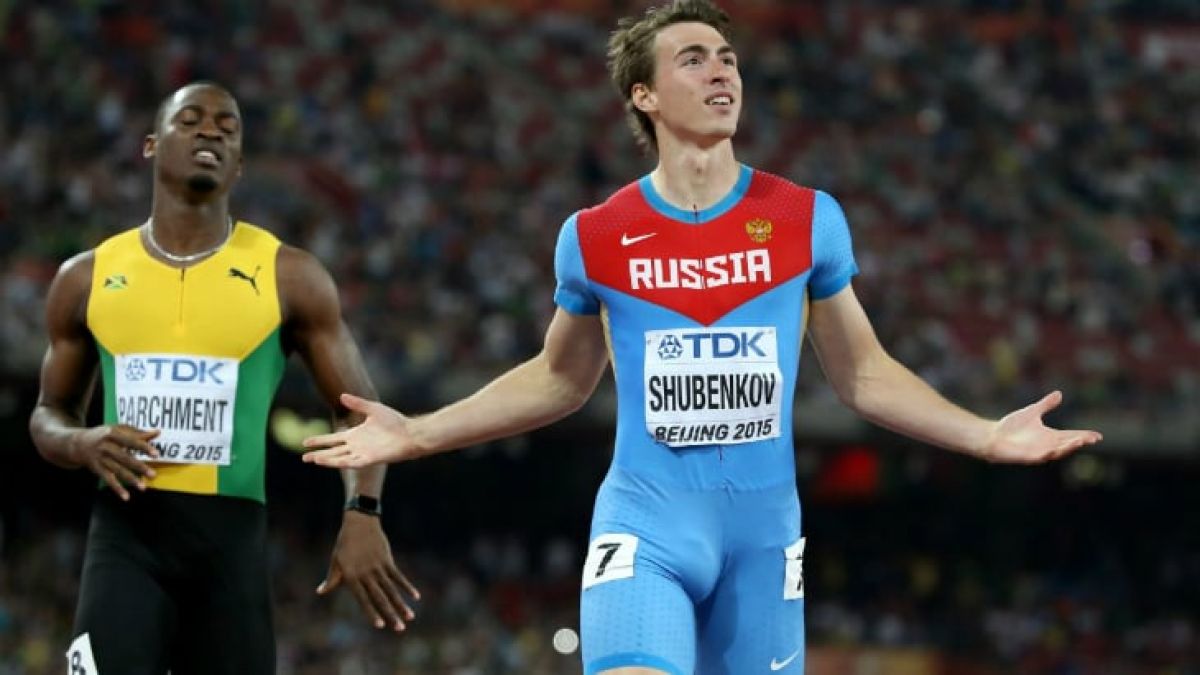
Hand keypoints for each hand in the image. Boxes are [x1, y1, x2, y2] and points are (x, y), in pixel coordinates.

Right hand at [69, 425, 159, 499]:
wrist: (78, 444)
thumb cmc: (104, 435)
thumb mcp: (118, 429)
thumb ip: (137, 432)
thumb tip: (158, 432)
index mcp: (112, 433)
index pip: (131, 441)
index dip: (144, 447)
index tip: (156, 454)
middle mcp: (105, 446)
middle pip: (124, 458)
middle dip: (139, 467)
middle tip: (153, 475)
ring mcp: (100, 458)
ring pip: (117, 471)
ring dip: (130, 480)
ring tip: (143, 487)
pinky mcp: (97, 469)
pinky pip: (108, 480)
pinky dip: (117, 489)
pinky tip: (126, 497)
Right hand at [302, 393, 418, 467]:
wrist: (409, 433)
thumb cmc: (395, 421)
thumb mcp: (373, 409)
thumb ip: (357, 404)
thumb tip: (342, 396)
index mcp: (355, 434)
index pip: (333, 438)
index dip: (319, 440)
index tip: (305, 442)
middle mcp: (356, 445)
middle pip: (332, 451)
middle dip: (318, 454)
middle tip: (303, 457)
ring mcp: (362, 453)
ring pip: (339, 458)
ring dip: (326, 459)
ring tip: (312, 459)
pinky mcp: (370, 459)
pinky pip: (352, 462)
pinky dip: (341, 462)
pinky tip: (330, 462)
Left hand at [318, 510, 419, 631]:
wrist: (359, 522)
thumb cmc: (345, 543)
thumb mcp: (336, 561)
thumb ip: (332, 579)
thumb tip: (321, 591)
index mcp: (352, 577)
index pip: (363, 599)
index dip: (372, 613)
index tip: (380, 626)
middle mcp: (366, 574)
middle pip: (380, 598)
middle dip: (391, 614)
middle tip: (399, 629)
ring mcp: (378, 567)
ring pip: (392, 589)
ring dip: (401, 604)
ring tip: (410, 617)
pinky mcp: (387, 560)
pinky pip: (399, 576)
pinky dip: (407, 587)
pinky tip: (415, 597)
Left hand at [981, 391, 1102, 462]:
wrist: (992, 436)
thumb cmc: (1011, 426)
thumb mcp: (1032, 412)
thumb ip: (1046, 405)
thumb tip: (1059, 394)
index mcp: (1050, 436)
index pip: (1071, 436)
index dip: (1084, 436)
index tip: (1098, 435)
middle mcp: (1046, 445)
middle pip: (1067, 445)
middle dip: (1079, 442)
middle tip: (1092, 439)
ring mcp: (1037, 452)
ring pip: (1056, 452)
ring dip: (1067, 447)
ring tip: (1079, 441)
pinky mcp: (1027, 457)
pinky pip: (1039, 457)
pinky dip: (1047, 453)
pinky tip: (1053, 449)